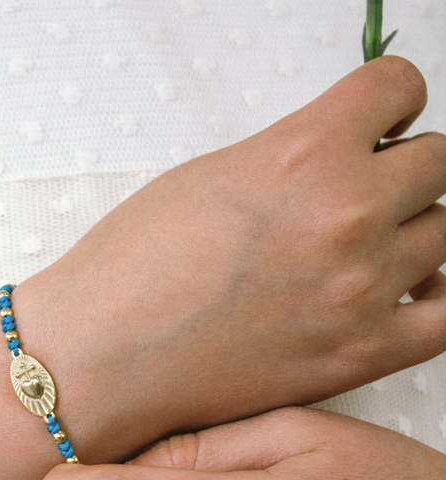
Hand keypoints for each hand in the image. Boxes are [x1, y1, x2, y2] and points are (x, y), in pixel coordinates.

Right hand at [16, 56, 445, 460]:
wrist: (100, 359)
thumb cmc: (128, 274)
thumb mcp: (205, 179)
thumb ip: (287, 158)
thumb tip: (332, 158)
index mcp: (301, 154)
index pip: (397, 88)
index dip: (390, 101)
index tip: (381, 119)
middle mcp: (343, 215)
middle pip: (434, 162)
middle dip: (398, 170)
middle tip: (358, 192)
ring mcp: (360, 288)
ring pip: (444, 230)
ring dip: (408, 230)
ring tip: (362, 249)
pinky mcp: (359, 353)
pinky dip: (437, 294)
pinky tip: (405, 290)